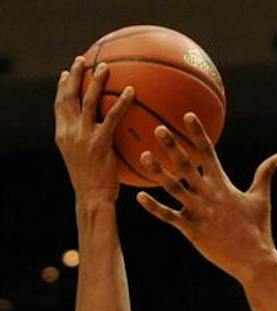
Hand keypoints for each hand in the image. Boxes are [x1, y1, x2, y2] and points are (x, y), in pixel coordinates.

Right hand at [54, 58, 133, 202]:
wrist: (93, 198)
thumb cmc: (91, 184)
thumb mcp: (81, 161)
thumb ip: (84, 144)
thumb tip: (96, 136)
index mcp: (62, 135)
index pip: (59, 105)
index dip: (62, 87)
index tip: (66, 73)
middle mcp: (69, 131)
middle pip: (69, 96)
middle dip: (75, 75)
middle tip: (82, 59)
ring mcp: (83, 136)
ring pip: (88, 101)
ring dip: (95, 81)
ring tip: (104, 67)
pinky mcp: (100, 142)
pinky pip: (112, 116)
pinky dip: (121, 102)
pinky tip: (131, 92)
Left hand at [135, 113, 276, 281]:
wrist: (255, 260)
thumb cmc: (258, 230)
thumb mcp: (261, 199)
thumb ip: (265, 174)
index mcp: (223, 185)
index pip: (208, 153)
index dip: (197, 133)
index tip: (187, 115)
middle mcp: (209, 195)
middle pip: (187, 166)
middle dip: (172, 146)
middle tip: (158, 128)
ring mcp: (199, 212)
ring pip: (174, 188)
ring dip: (158, 172)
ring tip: (144, 156)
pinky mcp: (192, 230)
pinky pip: (169, 217)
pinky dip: (154, 208)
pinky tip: (139, 198)